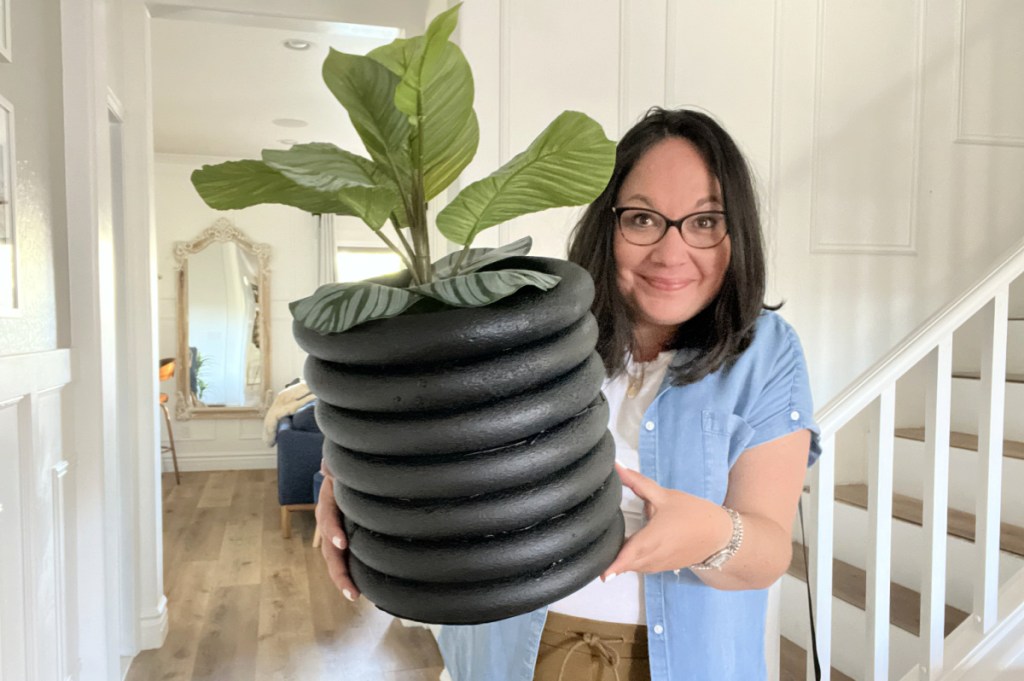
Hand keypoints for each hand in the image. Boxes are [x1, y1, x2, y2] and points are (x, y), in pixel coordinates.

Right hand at [316, 465, 359, 601]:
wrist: (346, 474)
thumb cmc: (346, 470)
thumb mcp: (341, 466)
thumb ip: (334, 467)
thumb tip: (327, 466)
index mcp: (328, 502)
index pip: (327, 518)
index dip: (332, 531)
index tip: (342, 544)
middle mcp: (328, 522)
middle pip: (329, 549)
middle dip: (338, 571)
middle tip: (351, 591)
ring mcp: (335, 533)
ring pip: (334, 559)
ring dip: (343, 578)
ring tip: (354, 595)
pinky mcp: (345, 540)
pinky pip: (345, 559)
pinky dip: (350, 574)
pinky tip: (362, 589)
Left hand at [601, 463, 731, 579]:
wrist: (720, 534)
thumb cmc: (693, 513)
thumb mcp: (664, 495)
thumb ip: (637, 482)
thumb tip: (617, 467)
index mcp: (653, 539)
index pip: (628, 556)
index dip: (614, 566)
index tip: (601, 575)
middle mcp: (654, 556)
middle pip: (626, 564)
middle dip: (611, 560)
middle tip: (596, 551)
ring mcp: (659, 565)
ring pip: (634, 567)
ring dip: (622, 562)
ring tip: (606, 551)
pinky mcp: (664, 567)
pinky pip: (643, 567)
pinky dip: (633, 562)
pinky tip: (626, 551)